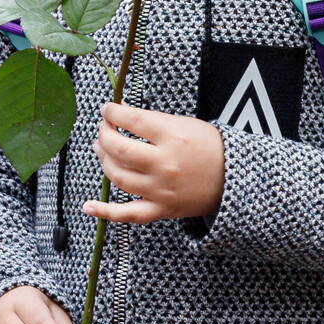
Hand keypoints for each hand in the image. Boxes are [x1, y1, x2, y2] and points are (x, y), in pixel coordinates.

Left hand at [86, 104, 225, 223]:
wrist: (235, 179)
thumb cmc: (209, 147)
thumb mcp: (184, 124)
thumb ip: (151, 120)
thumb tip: (120, 112)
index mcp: (173, 137)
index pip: (131, 120)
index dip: (113, 112)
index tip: (107, 109)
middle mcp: (165, 164)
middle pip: (119, 149)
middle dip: (104, 135)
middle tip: (104, 129)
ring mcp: (161, 189)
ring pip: (118, 177)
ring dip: (103, 161)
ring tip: (102, 150)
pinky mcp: (161, 210)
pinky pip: (128, 215)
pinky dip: (106, 212)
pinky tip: (88, 206)